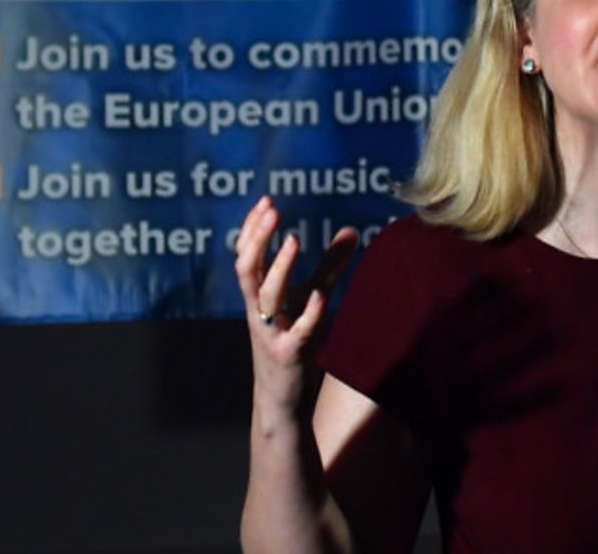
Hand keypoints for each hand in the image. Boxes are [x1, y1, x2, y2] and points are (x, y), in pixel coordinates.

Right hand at [234, 196, 360, 415]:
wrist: (283, 396)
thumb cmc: (295, 339)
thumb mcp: (312, 296)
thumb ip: (329, 265)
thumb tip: (351, 229)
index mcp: (260, 295)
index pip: (248, 255)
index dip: (254, 228)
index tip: (266, 201)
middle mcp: (259, 310)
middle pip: (247, 270)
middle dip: (257, 238)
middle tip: (273, 210)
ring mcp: (271, 332)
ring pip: (265, 296)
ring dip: (279, 267)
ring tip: (293, 240)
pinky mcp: (288, 354)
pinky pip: (295, 332)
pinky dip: (308, 314)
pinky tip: (321, 297)